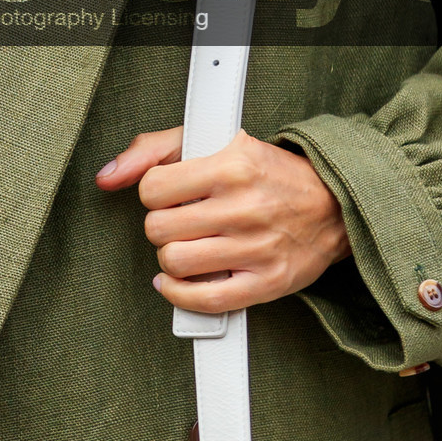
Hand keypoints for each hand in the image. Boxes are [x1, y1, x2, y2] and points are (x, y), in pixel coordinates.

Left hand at [96, 126, 348, 315]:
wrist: (334, 204)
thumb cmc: (267, 172)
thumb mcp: (214, 141)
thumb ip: (154, 149)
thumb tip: (107, 176)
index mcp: (232, 165)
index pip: (153, 189)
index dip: (154, 194)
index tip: (170, 195)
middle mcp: (245, 206)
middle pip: (160, 229)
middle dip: (163, 226)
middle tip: (182, 221)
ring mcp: (257, 248)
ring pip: (175, 263)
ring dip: (173, 258)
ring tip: (188, 246)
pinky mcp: (267, 282)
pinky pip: (205, 299)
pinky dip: (180, 294)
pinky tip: (180, 280)